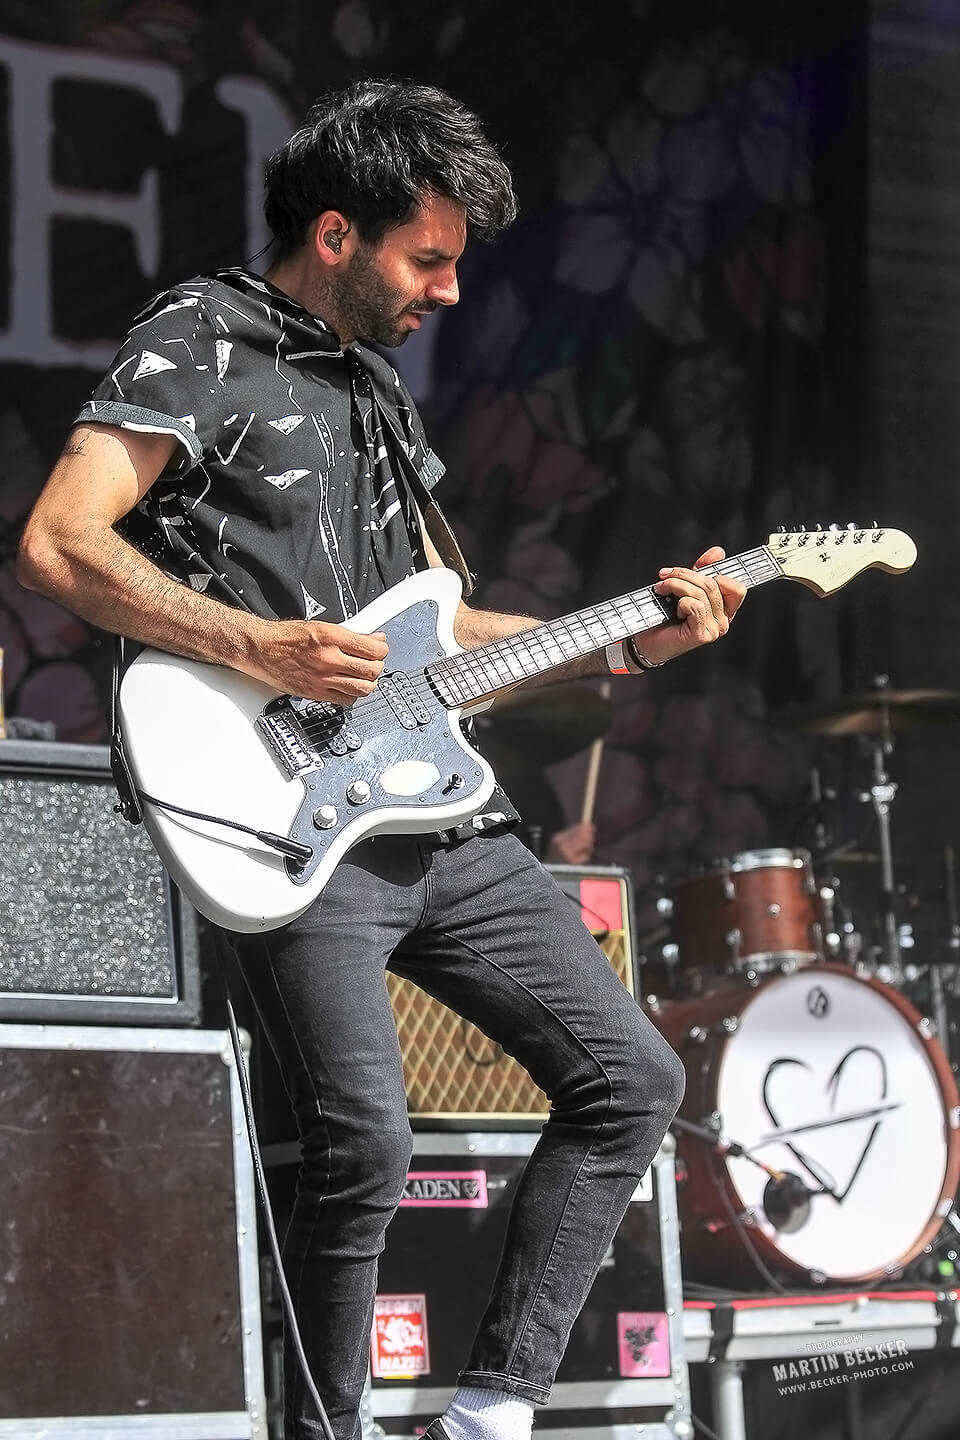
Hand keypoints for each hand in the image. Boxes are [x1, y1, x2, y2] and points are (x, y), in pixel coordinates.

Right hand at [250, 618, 388, 703]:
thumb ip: (349, 634)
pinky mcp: (315, 693)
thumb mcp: (320, 626)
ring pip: (363, 689)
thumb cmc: (286, 637)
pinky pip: (346, 700)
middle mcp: (328, 659)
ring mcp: (322, 679)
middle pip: (371, 671)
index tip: (380, 648)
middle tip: (374, 662)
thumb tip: (373, 639)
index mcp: (330, 637)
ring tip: (364, 676)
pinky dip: (352, 695)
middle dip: (378, 666)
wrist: (261, 649)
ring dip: (368, 682)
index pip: (373, 649)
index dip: (382, 650)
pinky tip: (348, 686)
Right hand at [546, 821, 596, 865]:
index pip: (575, 829)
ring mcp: (567, 855)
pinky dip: (586, 856)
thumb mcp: (560, 843)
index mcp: (558, 839)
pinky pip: (586, 856)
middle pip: (581, 836)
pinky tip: (580, 859)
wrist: (548, 872)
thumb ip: (572, 834)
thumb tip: (587, 826)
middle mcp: (562, 846)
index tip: (592, 826)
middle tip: (592, 837)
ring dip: (588, 846)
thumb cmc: (556, 857)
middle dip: (588, 835)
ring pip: (585, 845)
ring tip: (584, 849)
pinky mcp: (573, 863)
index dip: (585, 827)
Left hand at [632, 546, 744, 666]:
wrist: (645, 641)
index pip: (736, 587)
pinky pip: (694, 606)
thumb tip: (718, 552)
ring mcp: (714, 630)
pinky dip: (680, 601)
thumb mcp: (685, 588)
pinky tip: (672, 608)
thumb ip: (702, 571)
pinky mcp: (701, 635)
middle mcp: (723, 621)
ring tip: (661, 588)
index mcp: (724, 610)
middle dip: (686, 574)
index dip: (718, 572)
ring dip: (677, 585)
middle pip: (713, 584)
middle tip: (666, 575)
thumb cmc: (663, 616)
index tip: (698, 567)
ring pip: (701, 593)